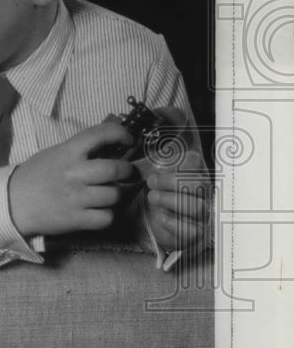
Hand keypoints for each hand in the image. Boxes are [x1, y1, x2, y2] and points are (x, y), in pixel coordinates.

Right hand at [9, 122, 137, 236]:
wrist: (12, 203)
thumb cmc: (35, 176)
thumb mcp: (54, 154)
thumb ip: (78, 150)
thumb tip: (108, 146)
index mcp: (67, 152)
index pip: (99, 134)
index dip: (120, 133)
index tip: (128, 140)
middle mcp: (73, 173)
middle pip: (114, 169)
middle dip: (126, 170)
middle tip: (125, 172)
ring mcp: (75, 198)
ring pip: (114, 195)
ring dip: (115, 194)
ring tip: (106, 193)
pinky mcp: (76, 220)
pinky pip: (106, 218)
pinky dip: (106, 215)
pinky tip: (98, 211)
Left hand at [136, 108, 211, 253]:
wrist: (146, 222)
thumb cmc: (152, 190)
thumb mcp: (150, 163)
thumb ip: (159, 142)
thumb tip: (163, 112)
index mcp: (192, 173)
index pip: (197, 164)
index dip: (186, 162)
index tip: (168, 163)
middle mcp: (201, 192)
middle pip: (198, 185)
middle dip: (173, 182)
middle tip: (152, 182)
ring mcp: (200, 214)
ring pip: (195, 206)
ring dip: (171, 201)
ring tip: (152, 198)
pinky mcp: (194, 235)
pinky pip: (190, 229)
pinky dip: (173, 222)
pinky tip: (160, 217)